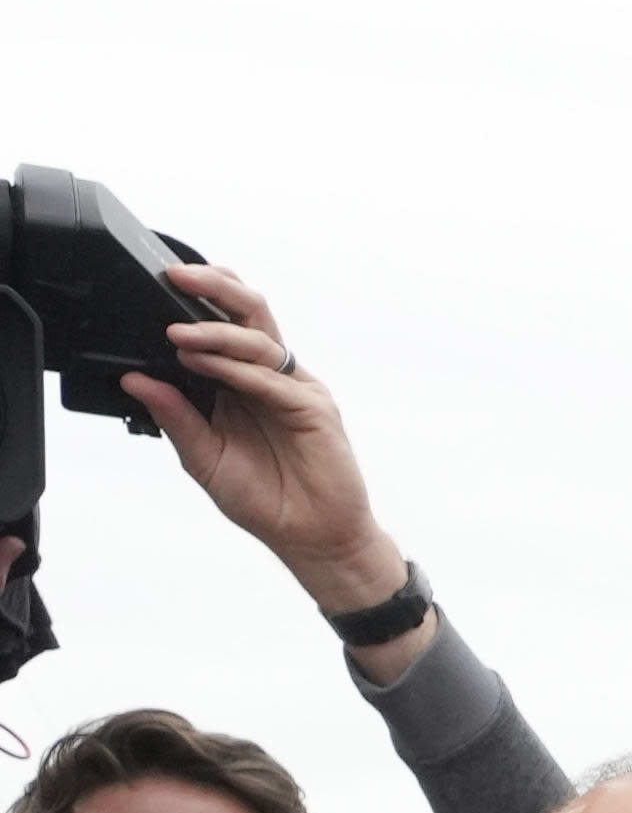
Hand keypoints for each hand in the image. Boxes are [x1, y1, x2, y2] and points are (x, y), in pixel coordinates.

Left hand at [118, 266, 406, 619]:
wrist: (310, 537)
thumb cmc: (265, 498)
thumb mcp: (202, 457)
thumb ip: (174, 417)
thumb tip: (135, 379)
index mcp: (243, 384)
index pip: (223, 325)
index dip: (196, 300)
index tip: (157, 284)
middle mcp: (271, 378)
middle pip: (250, 314)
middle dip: (213, 288)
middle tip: (174, 275)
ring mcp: (296, 390)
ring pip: (261, 339)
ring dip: (217, 332)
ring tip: (178, 334)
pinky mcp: (315, 409)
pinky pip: (273, 380)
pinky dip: (238, 370)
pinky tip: (207, 365)